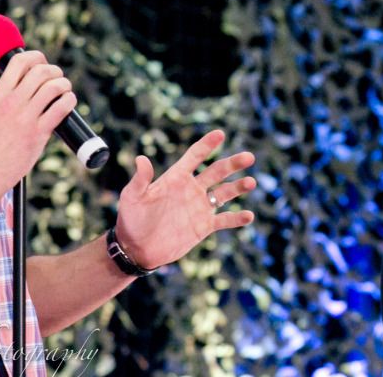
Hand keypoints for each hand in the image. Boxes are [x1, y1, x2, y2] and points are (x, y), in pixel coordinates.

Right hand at [0, 51, 76, 194]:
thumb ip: (8, 97)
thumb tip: (31, 85)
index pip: (19, 61)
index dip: (36, 57)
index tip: (43, 62)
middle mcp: (11, 102)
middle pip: (40, 70)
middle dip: (54, 71)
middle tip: (58, 79)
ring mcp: (25, 117)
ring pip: (54, 86)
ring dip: (65, 85)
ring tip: (65, 91)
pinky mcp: (38, 133)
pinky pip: (61, 107)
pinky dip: (69, 101)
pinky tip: (68, 103)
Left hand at [114, 129, 256, 269]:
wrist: (137, 248)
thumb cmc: (131, 219)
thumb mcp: (133, 197)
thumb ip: (140, 179)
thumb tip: (141, 159)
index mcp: (176, 178)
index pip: (195, 156)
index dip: (207, 145)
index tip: (220, 134)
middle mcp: (191, 189)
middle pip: (217, 171)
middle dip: (233, 163)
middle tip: (249, 157)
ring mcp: (199, 207)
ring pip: (225, 193)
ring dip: (239, 187)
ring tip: (251, 182)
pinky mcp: (203, 226)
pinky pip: (224, 219)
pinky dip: (237, 218)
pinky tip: (248, 216)